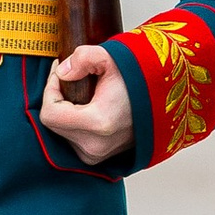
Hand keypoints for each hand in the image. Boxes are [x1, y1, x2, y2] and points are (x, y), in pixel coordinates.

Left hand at [40, 45, 133, 162]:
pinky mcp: (99, 157)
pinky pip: (72, 139)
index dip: (50, 89)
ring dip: (65, 111)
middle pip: (53, 124)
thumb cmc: (142, 80)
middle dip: (57, 98)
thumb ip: (83, 58)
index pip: (50, 114)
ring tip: (84, 92)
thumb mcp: (113, 57)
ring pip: (61, 132)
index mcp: (98, 124)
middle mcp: (96, 146)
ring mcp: (97, 155)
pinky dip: (74, 122)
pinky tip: (88, 107)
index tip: (61, 72)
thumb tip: (62, 72)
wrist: (164, 99)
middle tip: (72, 77)